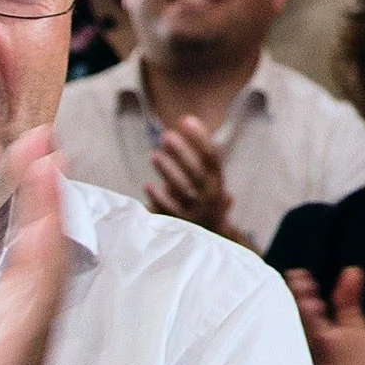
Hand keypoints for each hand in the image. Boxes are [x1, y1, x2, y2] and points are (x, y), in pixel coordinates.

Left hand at [141, 116, 233, 239]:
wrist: (211, 244)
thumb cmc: (204, 202)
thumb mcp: (208, 181)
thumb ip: (198, 154)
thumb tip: (186, 121)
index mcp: (217, 183)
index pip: (212, 157)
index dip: (200, 138)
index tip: (186, 119)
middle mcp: (209, 198)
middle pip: (197, 173)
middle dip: (182, 153)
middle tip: (167, 135)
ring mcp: (195, 213)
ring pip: (183, 191)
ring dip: (168, 172)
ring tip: (155, 155)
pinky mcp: (181, 227)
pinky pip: (169, 212)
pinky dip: (159, 199)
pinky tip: (147, 186)